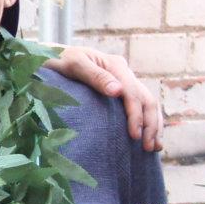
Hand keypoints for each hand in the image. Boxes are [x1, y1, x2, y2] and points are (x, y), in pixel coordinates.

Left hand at [44, 45, 162, 150]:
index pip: (133, 93)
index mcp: (115, 65)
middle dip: (150, 124)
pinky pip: (139, 107)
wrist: (49, 56)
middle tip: (149, 148)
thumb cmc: (57, 60)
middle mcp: (123, 73)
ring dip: (154, 125)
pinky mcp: (119, 91)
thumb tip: (117, 91)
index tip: (135, 136)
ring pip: (147, 104)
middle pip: (146, 99)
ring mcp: (122, 82)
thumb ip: (95, 76)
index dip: (136, 115)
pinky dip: (147, 122)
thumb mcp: (73, 65)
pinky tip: (150, 137)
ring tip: (155, 147)